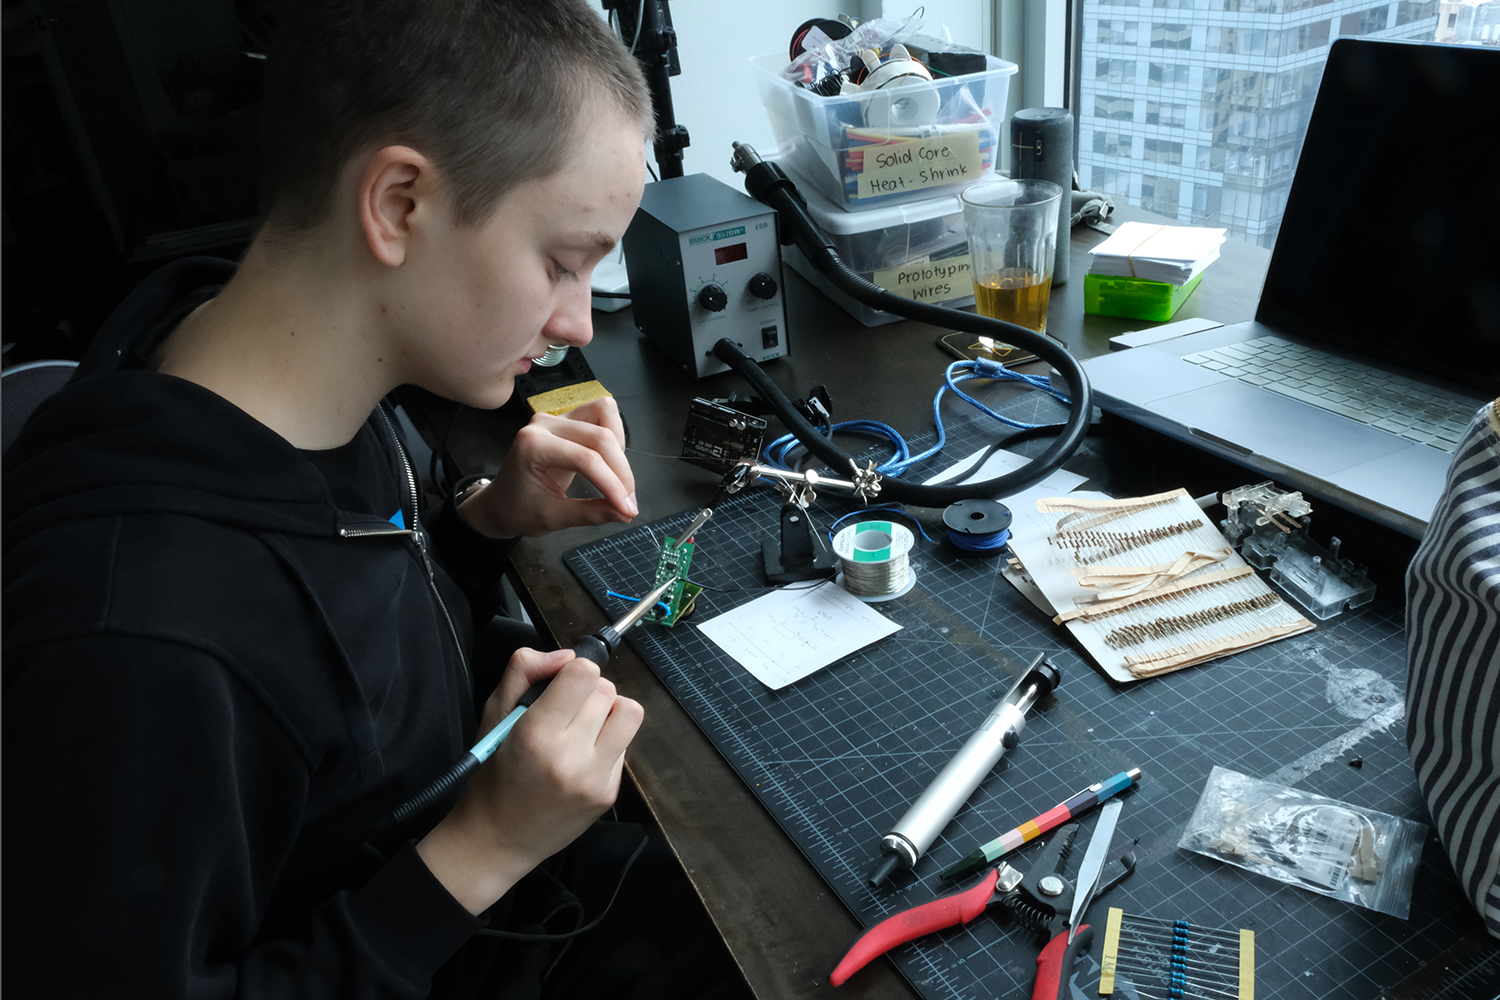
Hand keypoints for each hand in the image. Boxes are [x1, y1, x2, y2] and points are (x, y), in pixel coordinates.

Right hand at [416, 647, 643, 913]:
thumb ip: (524, 670)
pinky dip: (608, 741)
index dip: (574, 670)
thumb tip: (566, 655)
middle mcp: (571, 757)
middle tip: (565, 710)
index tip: (560, 684)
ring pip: (629, 713)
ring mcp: (596, 778)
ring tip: (583, 726)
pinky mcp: (610, 793)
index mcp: (537, 734)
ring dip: (609, 712)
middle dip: (588, 692)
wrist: (498, 840)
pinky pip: (625, 746)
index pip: (585, 674)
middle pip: (607, 690)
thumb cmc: (491, 772)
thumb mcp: (493, 713)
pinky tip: (582, 756)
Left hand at [459, 398, 636, 538]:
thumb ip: (590, 514)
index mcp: (533, 446)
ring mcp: (556, 418)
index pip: (586, 459)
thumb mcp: (552, 518)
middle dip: (621, 471)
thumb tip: (625, 512)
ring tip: (618, 479)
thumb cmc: (518, 509)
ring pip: (605, 413)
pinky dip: (613, 437)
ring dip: (619, 448)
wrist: (501, 502)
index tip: (627, 509)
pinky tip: (610, 464)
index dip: (613, 484)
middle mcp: (545, 424)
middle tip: (628, 502)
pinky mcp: (566, 419)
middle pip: (600, 435)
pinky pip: (600, 414)